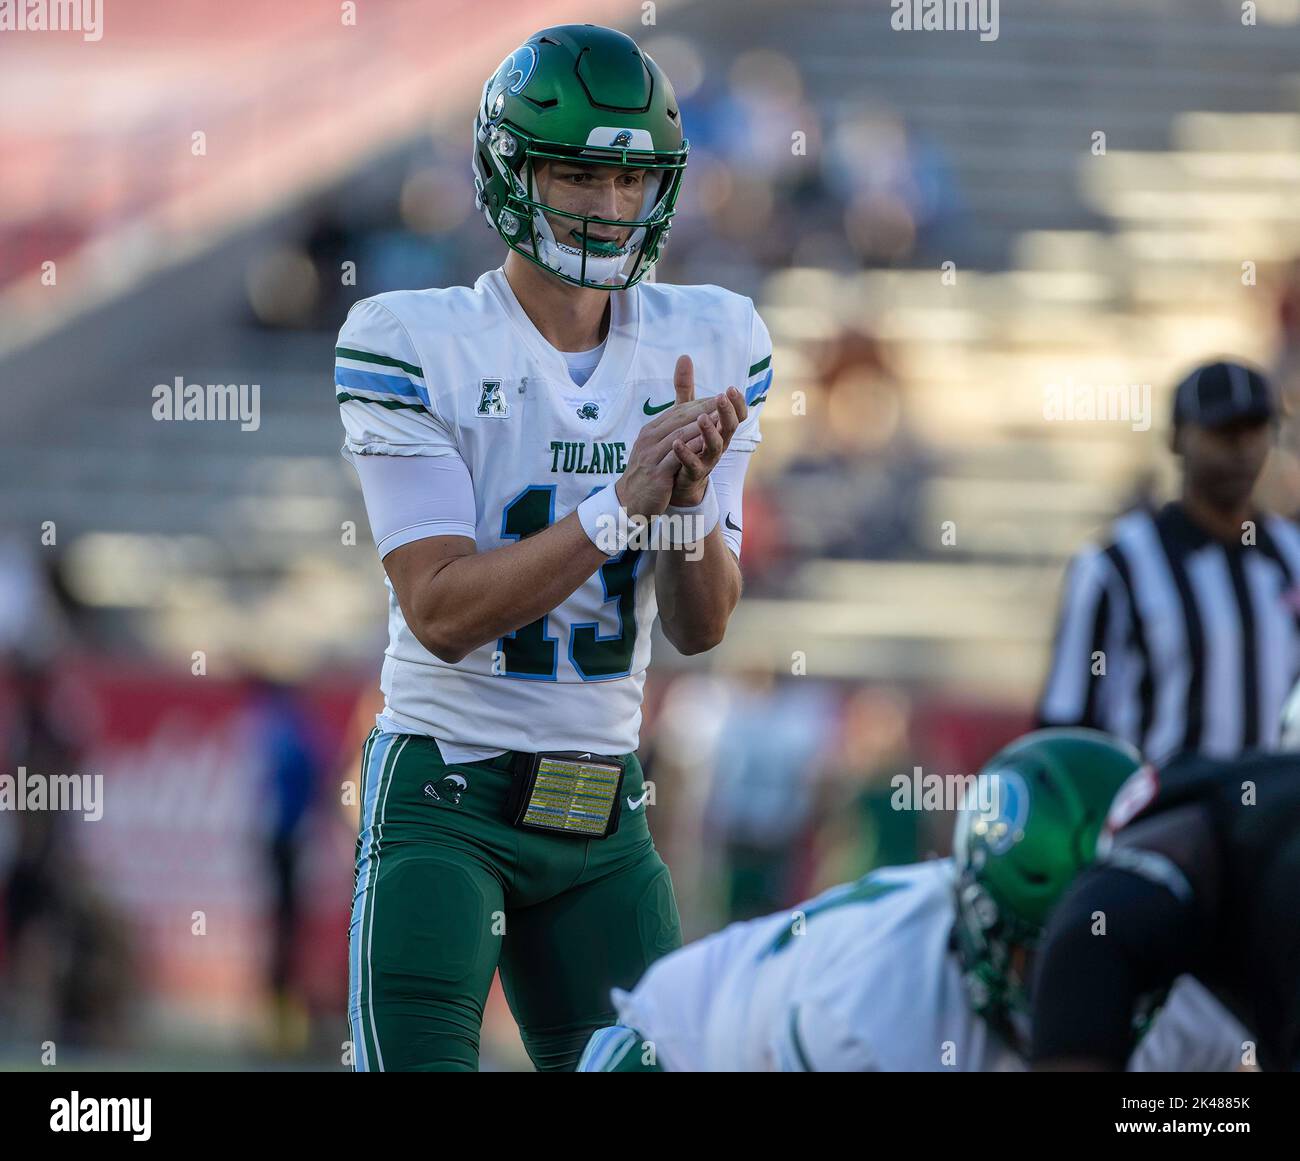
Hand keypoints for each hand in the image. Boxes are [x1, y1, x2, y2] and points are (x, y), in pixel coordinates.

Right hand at [615, 388, 723, 521]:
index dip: (698, 403)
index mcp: (649, 432)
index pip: (676, 412)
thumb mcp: (652, 450)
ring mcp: (651, 455)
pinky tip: (707, 442)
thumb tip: (686, 422)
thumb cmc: (645, 476)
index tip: (717, 397)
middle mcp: (649, 439)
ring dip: (701, 424)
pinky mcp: (657, 473)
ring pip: (679, 434)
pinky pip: (677, 456)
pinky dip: (692, 447)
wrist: (627, 503)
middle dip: (703, 408)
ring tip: (720, 416)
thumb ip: (667, 435)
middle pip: (679, 418)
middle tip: (724, 400)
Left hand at [667, 355, 746, 506]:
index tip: (732, 388)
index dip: (738, 403)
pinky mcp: (693, 473)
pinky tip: (676, 442)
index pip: (737, 414)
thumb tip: (684, 356)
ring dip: (710, 431)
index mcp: (720, 428)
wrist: (675, 479)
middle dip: (727, 411)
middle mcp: (718, 443)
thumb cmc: (685, 441)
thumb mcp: (684, 411)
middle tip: (722, 397)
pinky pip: (693, 464)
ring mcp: (707, 459)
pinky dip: (685, 453)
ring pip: (716, 446)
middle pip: (730, 426)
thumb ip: (685, 388)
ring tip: (702, 418)